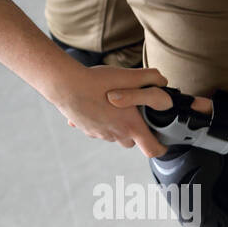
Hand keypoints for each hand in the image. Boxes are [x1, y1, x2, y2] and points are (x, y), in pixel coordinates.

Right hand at [45, 64, 172, 157]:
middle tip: (134, 117)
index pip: (153, 150)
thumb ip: (150, 78)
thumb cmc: (97, 81)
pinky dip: (100, 122)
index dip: (161, 148)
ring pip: (114, 136)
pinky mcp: (85, 129)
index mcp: (131, 127)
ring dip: (117, 127)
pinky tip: (96, 105)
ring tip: (114, 108)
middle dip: (135, 133)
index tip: (162, 142)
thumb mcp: (129, 76)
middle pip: (132, 142)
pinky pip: (97, 129)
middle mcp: (116, 134)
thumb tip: (163, 80)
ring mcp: (99, 133)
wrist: (64, 84)